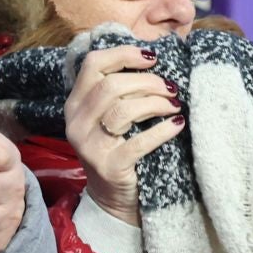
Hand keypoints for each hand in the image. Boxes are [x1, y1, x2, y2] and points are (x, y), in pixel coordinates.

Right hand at [63, 47, 183, 226]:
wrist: (113, 198)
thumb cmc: (119, 148)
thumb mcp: (108, 116)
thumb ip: (120, 89)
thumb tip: (152, 58)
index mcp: (75, 103)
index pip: (93, 64)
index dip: (124, 54)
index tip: (152, 58)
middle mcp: (76, 122)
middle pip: (111, 86)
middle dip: (148, 82)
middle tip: (170, 88)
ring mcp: (89, 146)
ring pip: (123, 110)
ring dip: (155, 103)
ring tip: (174, 106)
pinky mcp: (109, 167)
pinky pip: (139, 143)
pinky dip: (162, 130)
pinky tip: (177, 124)